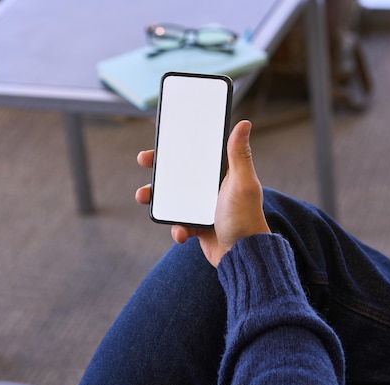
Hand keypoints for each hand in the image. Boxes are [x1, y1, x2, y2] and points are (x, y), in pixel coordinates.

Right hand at [135, 120, 269, 266]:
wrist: (243, 256)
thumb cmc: (246, 218)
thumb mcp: (242, 183)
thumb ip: (239, 155)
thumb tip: (244, 124)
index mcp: (221, 174)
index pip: (197, 154)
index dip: (178, 146)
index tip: (160, 140)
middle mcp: (210, 189)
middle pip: (179, 174)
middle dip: (159, 168)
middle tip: (143, 161)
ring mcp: (202, 208)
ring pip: (172, 199)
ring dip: (156, 199)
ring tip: (143, 197)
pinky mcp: (196, 226)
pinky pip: (178, 224)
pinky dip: (176, 228)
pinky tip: (182, 232)